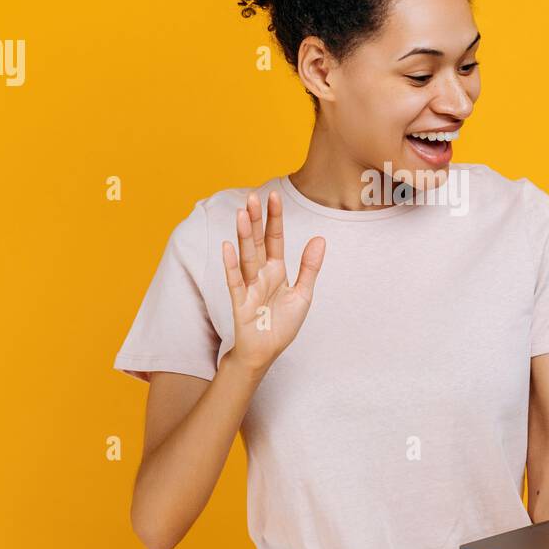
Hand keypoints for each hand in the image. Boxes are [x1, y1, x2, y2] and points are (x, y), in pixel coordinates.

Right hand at [220, 190, 324, 373]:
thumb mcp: (303, 294)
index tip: (274, 196)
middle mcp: (261, 274)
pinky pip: (236, 282)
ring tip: (241, 213)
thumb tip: (320, 238)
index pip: (275, 238)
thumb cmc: (282, 324)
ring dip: (243, 235)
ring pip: (246, 257)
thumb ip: (309, 267)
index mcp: (276, 270)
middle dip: (255, 220)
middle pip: (257, 242)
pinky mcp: (241, 303)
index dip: (274, 218)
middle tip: (252, 196)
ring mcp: (249, 287)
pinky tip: (228, 247)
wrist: (266, 352)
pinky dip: (232, 265)